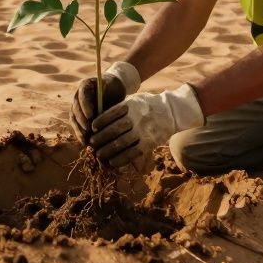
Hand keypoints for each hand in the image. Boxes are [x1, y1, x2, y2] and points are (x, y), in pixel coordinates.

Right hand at [69, 76, 125, 143]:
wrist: (112, 90)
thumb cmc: (114, 89)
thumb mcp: (114, 89)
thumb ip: (107, 97)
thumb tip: (102, 111)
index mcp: (85, 86)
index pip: (83, 95)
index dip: (85, 106)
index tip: (91, 116)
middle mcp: (77, 96)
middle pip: (75, 108)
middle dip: (81, 120)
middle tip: (88, 130)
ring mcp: (76, 106)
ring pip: (74, 118)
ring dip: (78, 129)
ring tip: (85, 139)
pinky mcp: (78, 116)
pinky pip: (76, 125)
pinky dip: (80, 134)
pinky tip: (85, 142)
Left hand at [89, 84, 203, 167]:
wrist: (171, 112)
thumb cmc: (147, 105)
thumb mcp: (134, 100)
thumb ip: (119, 107)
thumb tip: (98, 117)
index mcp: (131, 105)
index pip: (111, 113)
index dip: (100, 121)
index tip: (92, 127)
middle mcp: (136, 118)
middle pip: (114, 129)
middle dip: (100, 138)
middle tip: (91, 143)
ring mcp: (143, 131)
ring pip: (122, 143)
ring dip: (108, 150)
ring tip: (98, 154)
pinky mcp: (149, 143)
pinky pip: (132, 153)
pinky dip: (121, 159)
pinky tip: (112, 162)